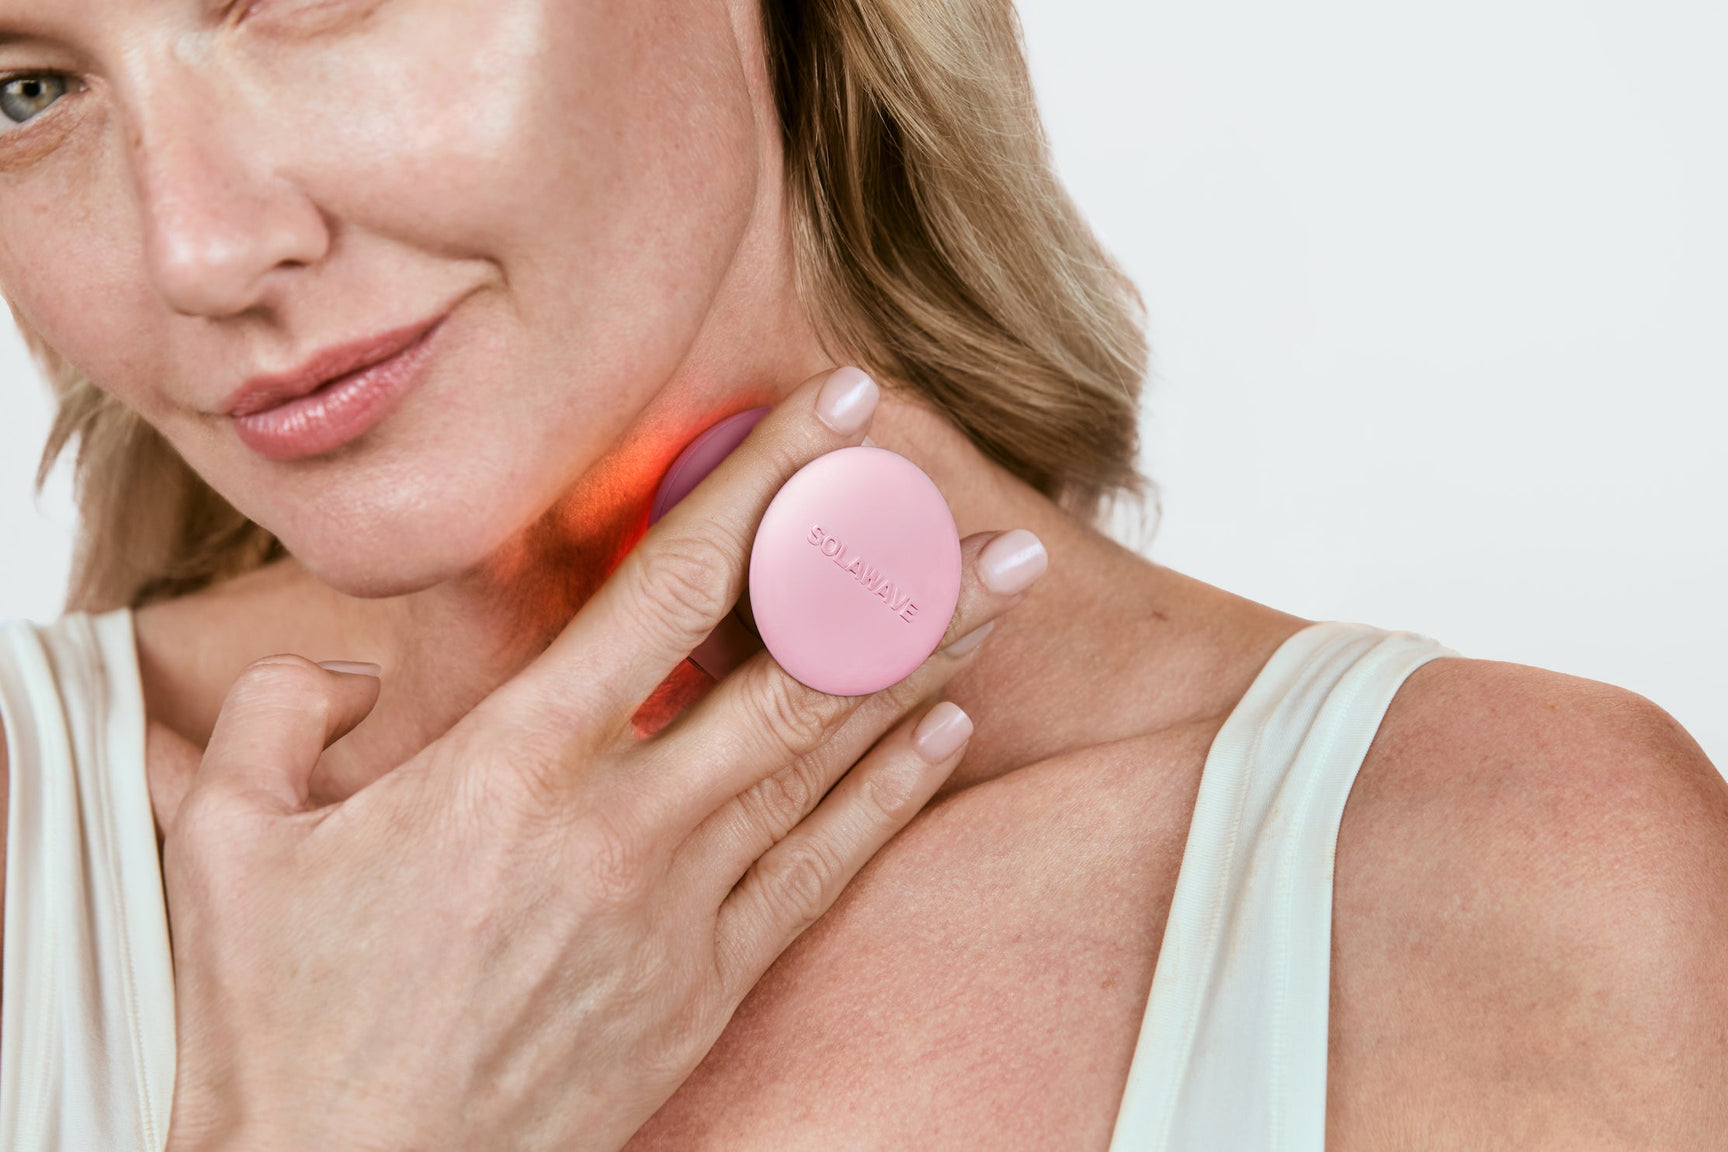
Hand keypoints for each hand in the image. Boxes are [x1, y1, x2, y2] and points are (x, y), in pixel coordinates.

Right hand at [161, 366, 1046, 1151]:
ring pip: (825, 762)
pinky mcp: (703, 989)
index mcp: (510, 765)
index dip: (768, 484)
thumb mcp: (228, 842)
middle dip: (899, 583)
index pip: (668, 588)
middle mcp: (618, 826)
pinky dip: (888, 796)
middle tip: (994, 523)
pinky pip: (819, 872)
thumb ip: (280, 714)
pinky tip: (944, 733)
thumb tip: (345, 670)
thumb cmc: (279, 1024)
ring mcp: (675, 912)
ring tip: (1001, 599)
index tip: (844, 414)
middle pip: (793, 671)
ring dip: (921, 670)